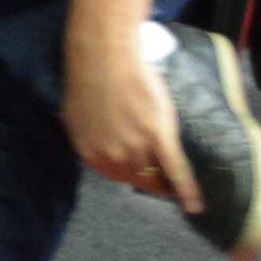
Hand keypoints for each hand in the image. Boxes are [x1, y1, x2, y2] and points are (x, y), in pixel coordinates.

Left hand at [63, 29, 200, 212]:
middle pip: (137, 180)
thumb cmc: (89, 75)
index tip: (140, 174)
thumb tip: (65, 123)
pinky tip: (195, 207)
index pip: (115, 176)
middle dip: (149, 181)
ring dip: (166, 183)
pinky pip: (176, 170)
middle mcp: (111, 155)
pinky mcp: (158, 136)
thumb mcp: (73, 109)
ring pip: (156, 177)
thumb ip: (78, 126)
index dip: (130, 176)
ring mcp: (136, 147)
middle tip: (161, 178)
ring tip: (174, 184)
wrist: (105, 53)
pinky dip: (187, 191)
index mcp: (89, 151)